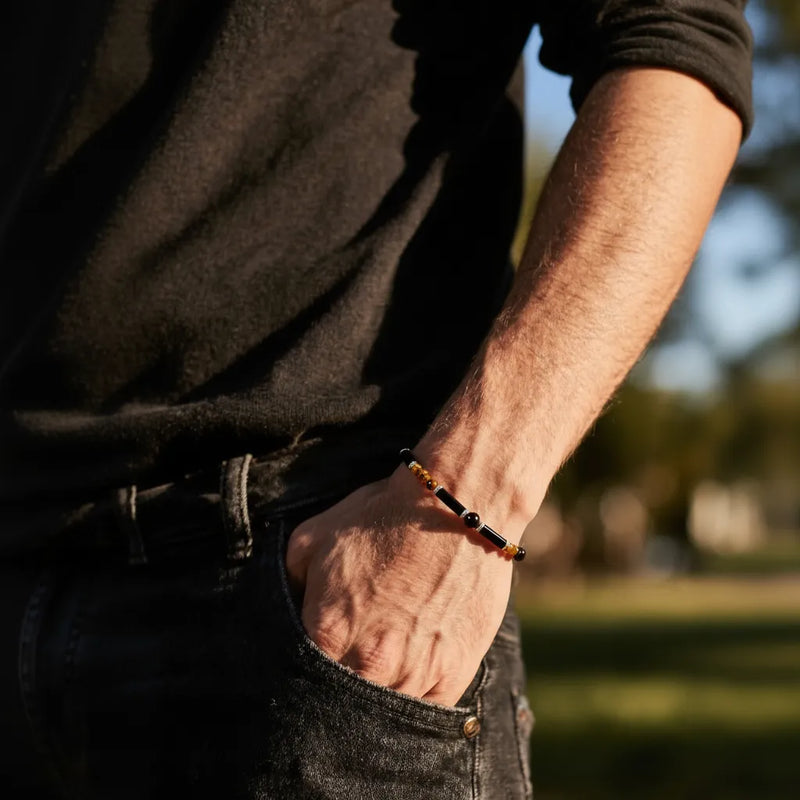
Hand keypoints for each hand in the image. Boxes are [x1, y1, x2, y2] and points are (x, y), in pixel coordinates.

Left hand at [285, 469, 514, 705]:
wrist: (456, 507)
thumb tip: (285, 608)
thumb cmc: (383, 517)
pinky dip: (415, 700)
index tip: (306, 667)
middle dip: (334, 698)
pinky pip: (427, 712)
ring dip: (377, 698)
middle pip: (340, 708)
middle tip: (344, 669)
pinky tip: (410, 677)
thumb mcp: (313, 536)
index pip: (297, 682)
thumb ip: (286, 582)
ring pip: (384, 714)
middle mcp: (369, 664)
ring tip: (378, 672)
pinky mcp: (454, 674)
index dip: (298, 676)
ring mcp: (415, 674)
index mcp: (327, 633)